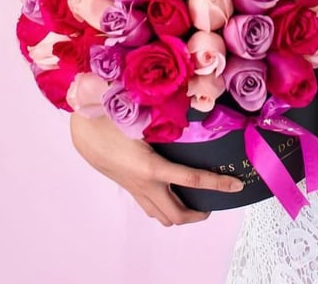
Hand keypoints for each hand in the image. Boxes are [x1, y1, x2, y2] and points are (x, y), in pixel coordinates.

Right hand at [70, 112, 243, 226]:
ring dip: (180, 214)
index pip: (192, 180)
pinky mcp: (127, 186)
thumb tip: (194, 101)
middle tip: (214, 202)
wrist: (82, 129)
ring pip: (160, 216)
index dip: (217, 184)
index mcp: (151, 167)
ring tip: (195, 201)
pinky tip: (170, 190)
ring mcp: (134, 188)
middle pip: (176, 214)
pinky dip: (164, 205)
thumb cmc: (111, 117)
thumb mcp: (142, 114)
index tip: (235, 186)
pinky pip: (149, 206)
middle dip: (198, 214)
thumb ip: (168, 113)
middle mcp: (144, 184)